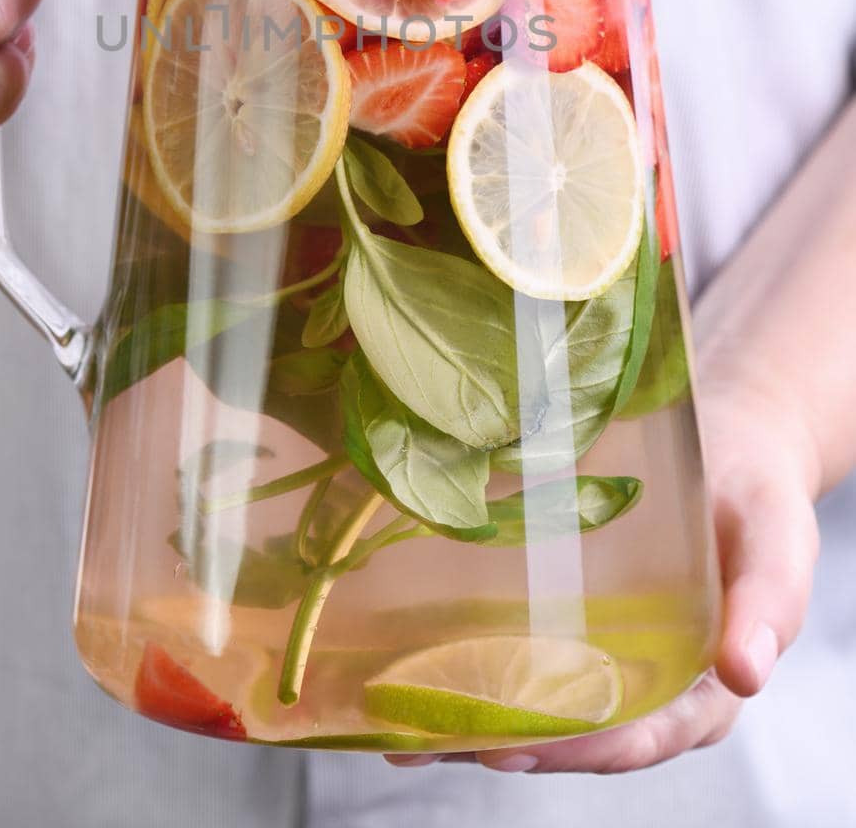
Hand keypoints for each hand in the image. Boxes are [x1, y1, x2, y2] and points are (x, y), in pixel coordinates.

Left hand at [387, 378, 820, 774]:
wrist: (725, 433)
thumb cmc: (756, 492)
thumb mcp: (776, 538)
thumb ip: (769, 602)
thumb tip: (747, 672)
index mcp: (701, 687)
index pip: (639, 735)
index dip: (584, 747)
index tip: (525, 744)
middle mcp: (642, 681)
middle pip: (572, 729)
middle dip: (509, 736)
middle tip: (443, 734)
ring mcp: (597, 647)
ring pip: (534, 696)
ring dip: (474, 711)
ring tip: (405, 718)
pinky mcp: (562, 608)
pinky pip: (515, 639)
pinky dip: (467, 653)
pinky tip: (408, 652)